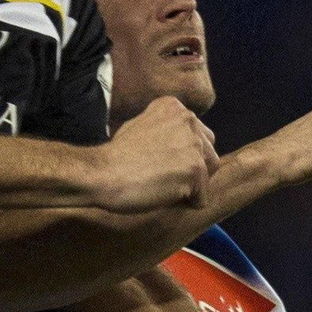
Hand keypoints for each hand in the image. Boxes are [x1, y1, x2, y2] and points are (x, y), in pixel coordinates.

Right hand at [97, 97, 218, 212]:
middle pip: (208, 154)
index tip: (156, 160)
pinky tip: (162, 195)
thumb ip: (165, 130)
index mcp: (175, 107)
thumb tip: (180, 145)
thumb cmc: (116, 157)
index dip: (180, 156)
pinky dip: (185, 204)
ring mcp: (193, 143)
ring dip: (189, 186)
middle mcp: (188, 119)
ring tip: (161, 185)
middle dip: (192, 170)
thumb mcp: (139, 125)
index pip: (198, 136)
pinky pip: (202, 197)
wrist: (103, 172)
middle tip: (162, 177)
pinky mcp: (195, 168)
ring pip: (208, 174)